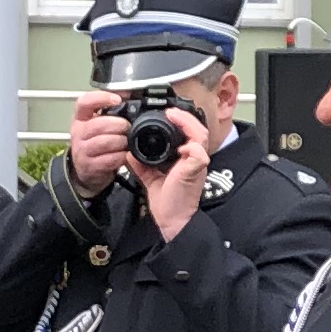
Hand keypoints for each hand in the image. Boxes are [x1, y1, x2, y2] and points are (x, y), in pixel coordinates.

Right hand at [64, 89, 132, 194]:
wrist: (85, 167)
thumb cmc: (95, 140)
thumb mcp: (97, 122)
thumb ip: (110, 109)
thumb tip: (128, 94)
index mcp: (80, 117)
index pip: (84, 102)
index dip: (101, 98)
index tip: (117, 99)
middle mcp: (78, 132)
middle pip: (99, 124)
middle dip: (119, 125)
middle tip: (127, 127)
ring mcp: (82, 150)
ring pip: (104, 142)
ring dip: (121, 141)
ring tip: (127, 141)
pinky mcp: (89, 166)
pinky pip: (108, 159)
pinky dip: (120, 156)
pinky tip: (124, 154)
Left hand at [137, 125, 213, 241]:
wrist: (171, 220)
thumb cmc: (167, 201)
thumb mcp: (150, 176)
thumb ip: (142, 162)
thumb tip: (129, 151)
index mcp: (186, 158)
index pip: (189, 133)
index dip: (181, 121)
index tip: (166, 114)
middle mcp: (194, 158)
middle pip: (198, 128)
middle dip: (184, 117)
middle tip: (170, 111)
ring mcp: (197, 164)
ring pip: (201, 135)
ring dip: (187, 124)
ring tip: (174, 116)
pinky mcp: (195, 171)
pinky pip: (198, 153)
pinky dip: (190, 146)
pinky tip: (180, 145)